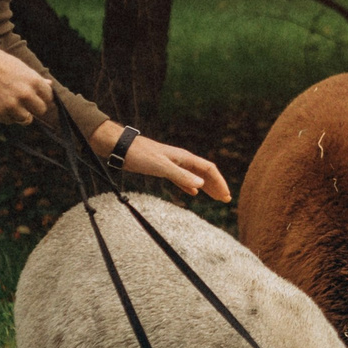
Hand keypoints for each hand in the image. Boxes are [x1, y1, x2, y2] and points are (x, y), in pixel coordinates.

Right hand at [0, 40, 54, 124]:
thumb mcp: (18, 66)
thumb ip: (34, 78)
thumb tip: (49, 84)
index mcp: (33, 80)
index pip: (49, 96)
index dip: (42, 96)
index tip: (36, 96)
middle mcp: (25, 94)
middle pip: (41, 110)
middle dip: (34, 107)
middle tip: (24, 102)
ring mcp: (12, 105)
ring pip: (26, 119)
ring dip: (21, 114)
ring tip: (10, 103)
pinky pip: (10, 121)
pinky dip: (7, 115)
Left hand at [97, 124, 230, 200]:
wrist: (121, 148)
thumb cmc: (140, 154)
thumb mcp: (161, 166)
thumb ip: (181, 175)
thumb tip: (201, 184)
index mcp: (184, 157)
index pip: (209, 169)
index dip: (219, 182)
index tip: (226, 195)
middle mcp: (181, 160)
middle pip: (204, 173)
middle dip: (216, 186)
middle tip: (226, 199)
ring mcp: (172, 164)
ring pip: (195, 176)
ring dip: (206, 187)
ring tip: (215, 197)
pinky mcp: (163, 169)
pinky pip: (182, 179)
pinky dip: (190, 186)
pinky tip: (193, 192)